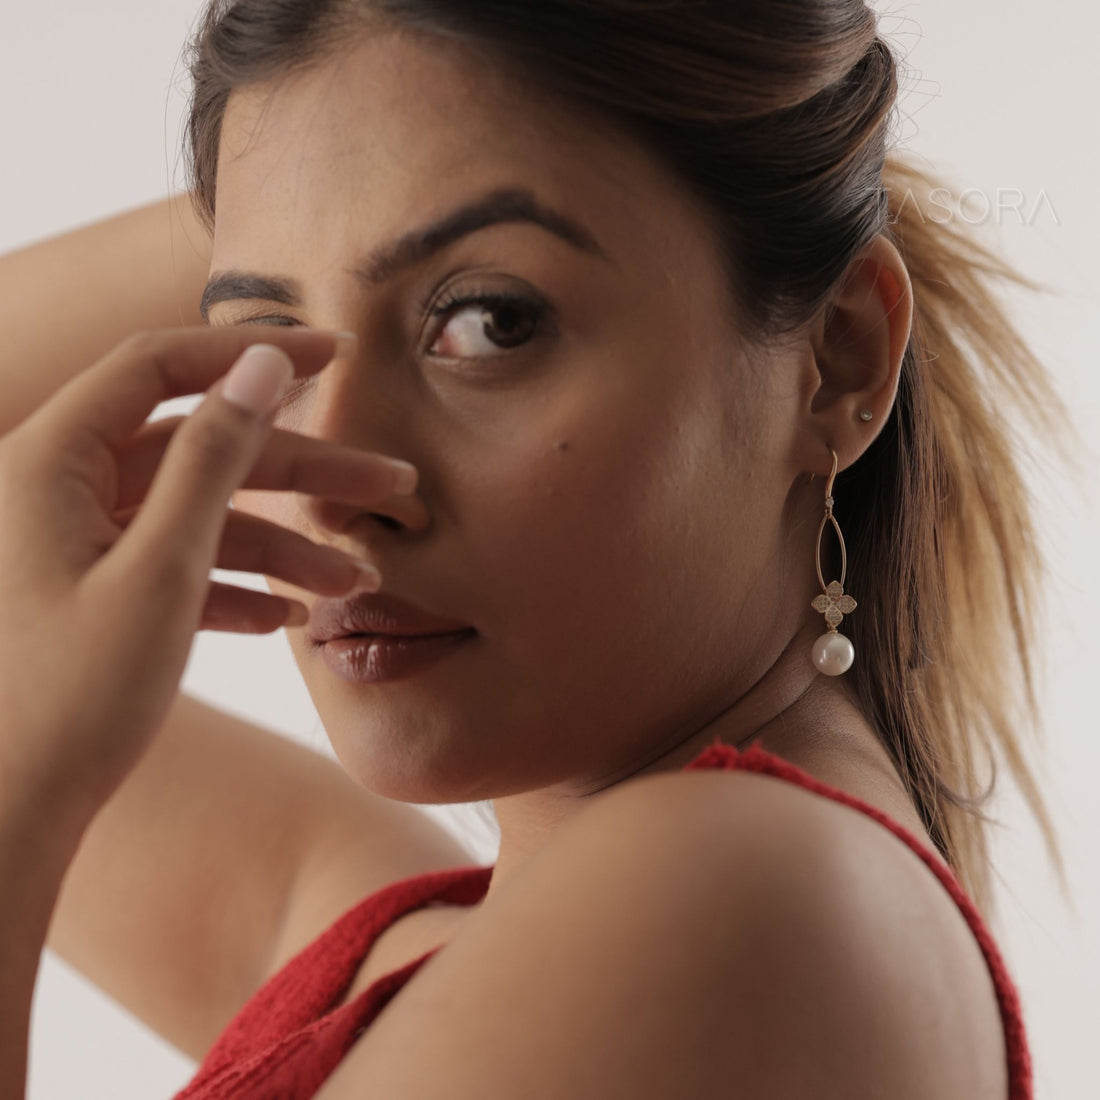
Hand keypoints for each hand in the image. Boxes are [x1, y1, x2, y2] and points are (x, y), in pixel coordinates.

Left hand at [0, 326, 415, 834]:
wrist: (7, 817)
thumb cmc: (70, 697)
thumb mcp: (161, 569)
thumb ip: (212, 459)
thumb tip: (259, 366)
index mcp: (48, 460)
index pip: (161, 366)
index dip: (252, 354)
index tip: (334, 357)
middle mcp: (56, 488)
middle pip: (197, 448)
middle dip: (298, 470)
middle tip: (388, 484)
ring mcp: (73, 544)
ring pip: (197, 514)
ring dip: (279, 543)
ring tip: (352, 581)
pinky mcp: (91, 593)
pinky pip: (175, 564)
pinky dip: (233, 583)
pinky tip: (284, 618)